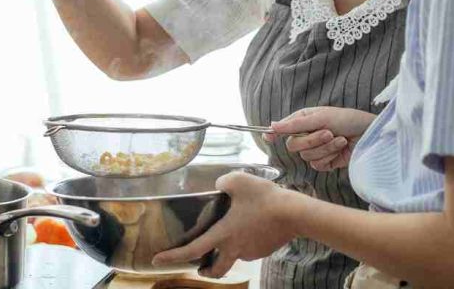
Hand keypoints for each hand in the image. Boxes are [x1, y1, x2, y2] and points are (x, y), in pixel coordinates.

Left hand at [151, 172, 295, 277]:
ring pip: (235, 255)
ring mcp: (251, 252)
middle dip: (206, 272)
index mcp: (223, 234)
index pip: (192, 250)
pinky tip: (254, 225)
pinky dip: (247, 241)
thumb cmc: (265, 198)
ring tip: (235, 229)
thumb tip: (218, 185)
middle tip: (201, 267)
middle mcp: (235, 248)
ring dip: (230, 250)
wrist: (295, 213)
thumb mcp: (238, 181)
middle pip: (216, 270)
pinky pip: (251, 248)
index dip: (173, 256)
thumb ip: (223, 182)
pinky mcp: (264, 250)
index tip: (157, 260)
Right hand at [265, 107, 375, 170]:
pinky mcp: (325, 162)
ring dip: (326, 147)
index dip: (274, 133)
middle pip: (293, 146)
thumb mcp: (321, 117)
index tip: (268, 137)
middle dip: (312, 140)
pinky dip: (330, 156)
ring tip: (340, 139)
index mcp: (304, 120)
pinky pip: (318, 164)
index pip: (283, 128)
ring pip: (307, 156)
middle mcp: (307, 135)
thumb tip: (272, 125)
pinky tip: (341, 148)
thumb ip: (295, 124)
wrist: (370, 135)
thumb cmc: (348, 120)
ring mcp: (316, 150)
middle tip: (328, 132)